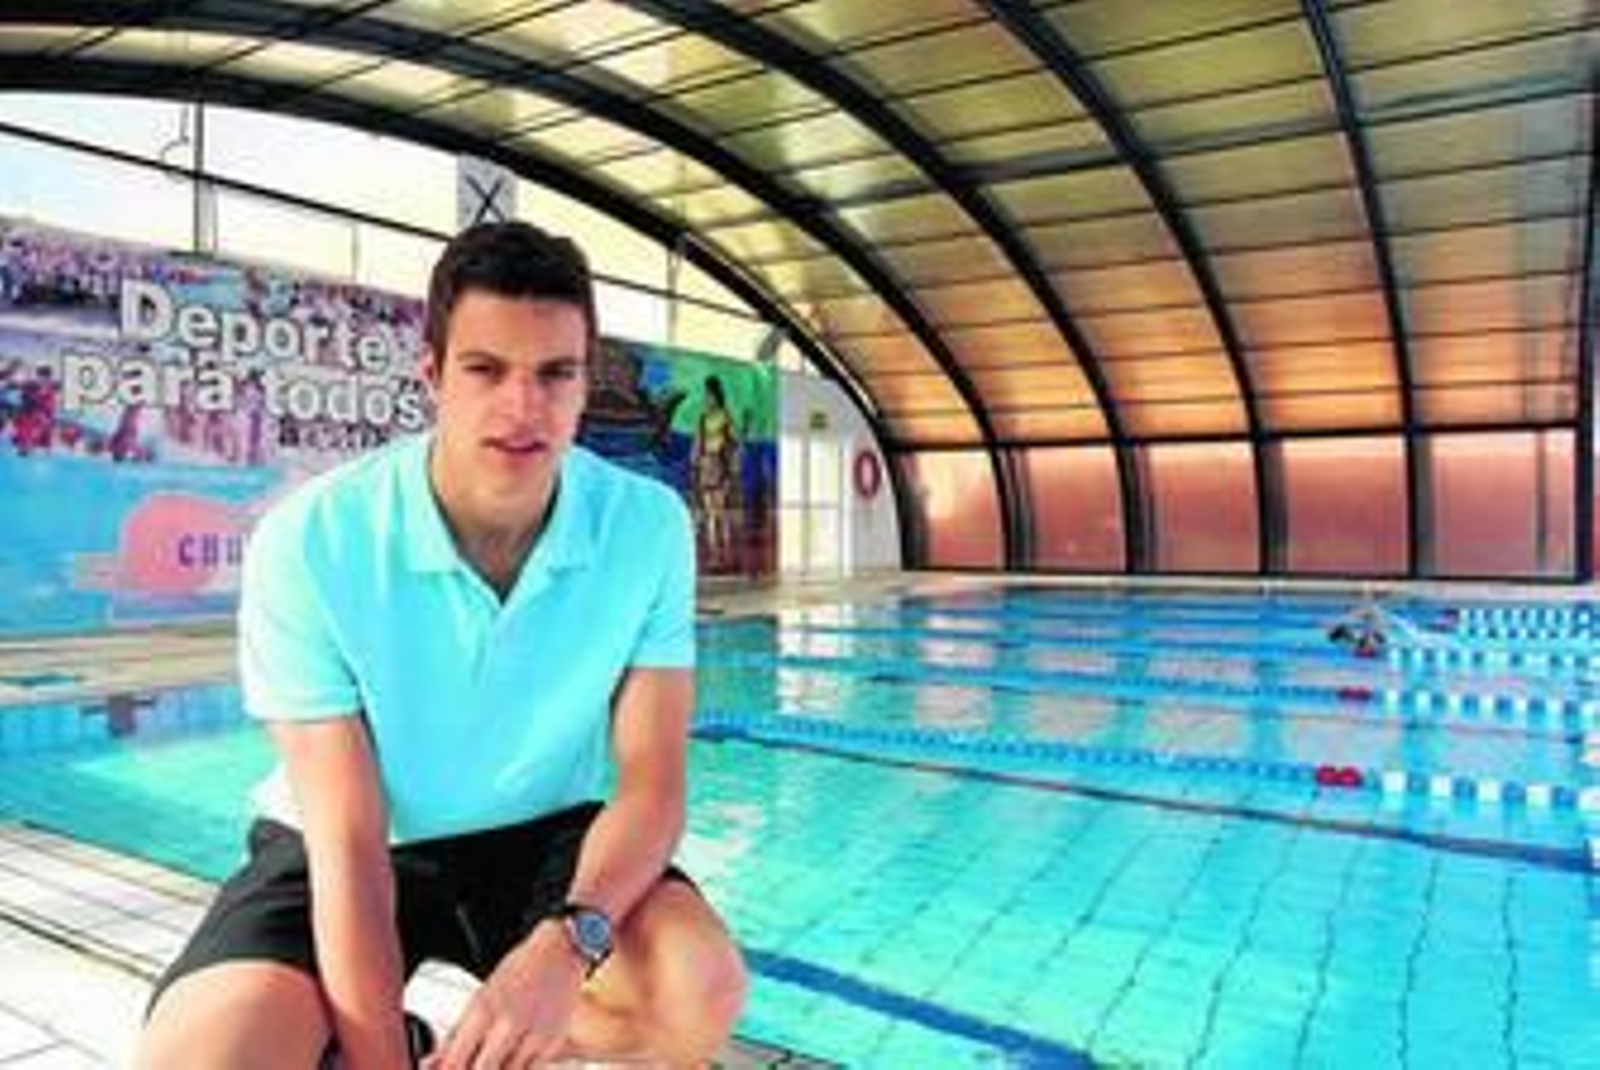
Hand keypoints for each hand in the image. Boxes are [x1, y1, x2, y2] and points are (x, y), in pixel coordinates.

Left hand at [421, 922, 585, 1069]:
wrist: (560, 954)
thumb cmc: (518, 971)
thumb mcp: (480, 998)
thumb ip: (456, 1035)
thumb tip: (432, 1063)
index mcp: (483, 1010)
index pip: (454, 1061)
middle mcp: (508, 1025)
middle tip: (471, 1063)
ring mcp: (532, 1036)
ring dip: (496, 1069)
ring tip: (492, 1058)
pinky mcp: (551, 1044)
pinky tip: (510, 1059)